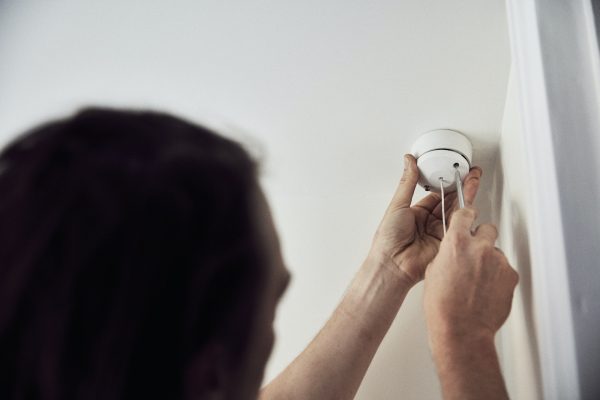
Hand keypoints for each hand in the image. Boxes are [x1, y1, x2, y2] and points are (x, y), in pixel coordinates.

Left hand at [369, 154, 482, 285]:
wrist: (392, 263)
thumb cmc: (388, 239)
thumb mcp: (398, 204)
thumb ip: (408, 182)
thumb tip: (409, 161)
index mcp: (416, 213)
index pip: (436, 195)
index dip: (446, 183)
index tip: (453, 171)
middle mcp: (429, 223)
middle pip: (449, 202)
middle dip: (461, 187)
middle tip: (470, 173)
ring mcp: (439, 233)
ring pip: (456, 212)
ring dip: (466, 197)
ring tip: (472, 181)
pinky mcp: (447, 243)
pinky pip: (459, 226)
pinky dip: (466, 215)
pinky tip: (470, 202)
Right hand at [423, 207, 518, 342]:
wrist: (462, 330)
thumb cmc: (443, 307)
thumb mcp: (433, 272)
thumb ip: (447, 254)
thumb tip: (453, 252)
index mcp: (456, 243)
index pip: (464, 214)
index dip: (466, 216)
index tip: (468, 216)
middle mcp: (479, 247)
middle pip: (487, 228)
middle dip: (482, 237)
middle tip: (474, 252)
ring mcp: (498, 261)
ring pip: (496, 251)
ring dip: (489, 260)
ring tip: (478, 280)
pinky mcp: (510, 276)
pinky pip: (505, 269)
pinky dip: (498, 277)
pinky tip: (486, 290)